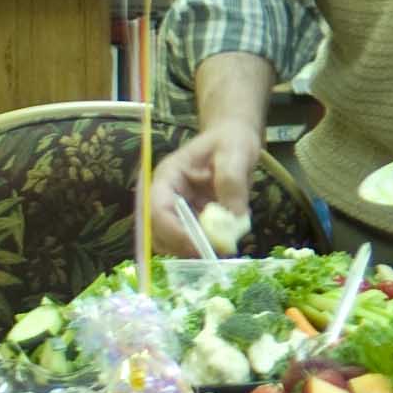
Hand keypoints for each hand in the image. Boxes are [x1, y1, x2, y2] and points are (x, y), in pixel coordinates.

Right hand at [146, 116, 261, 255]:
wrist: (234, 139)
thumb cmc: (230, 141)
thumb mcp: (235, 154)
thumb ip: (231, 182)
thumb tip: (233, 218)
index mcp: (167, 178)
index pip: (157, 210)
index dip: (174, 232)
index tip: (200, 246)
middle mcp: (165, 196)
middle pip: (158, 232)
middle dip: (183, 246)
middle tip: (215, 253)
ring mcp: (176, 210)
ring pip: (171, 243)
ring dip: (193, 250)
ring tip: (223, 246)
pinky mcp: (190, 220)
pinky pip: (190, 242)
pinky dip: (205, 247)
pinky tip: (226, 241)